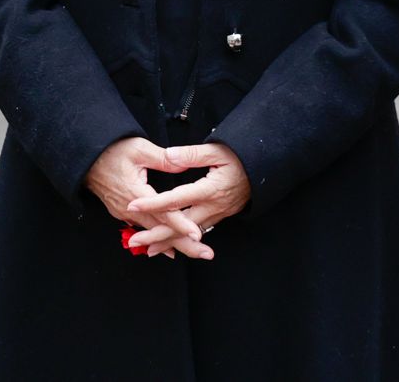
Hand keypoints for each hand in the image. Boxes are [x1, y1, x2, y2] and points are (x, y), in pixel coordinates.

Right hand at [84, 137, 204, 260]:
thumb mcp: (139, 148)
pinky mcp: (123, 212)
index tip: (197, 235)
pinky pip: (144, 228)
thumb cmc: (113, 150)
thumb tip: (184, 165)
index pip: (162, 212)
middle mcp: (130, 208)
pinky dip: (158, 238)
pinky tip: (170, 249)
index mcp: (135, 192)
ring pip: (153, 232)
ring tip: (196, 252)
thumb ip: (163, 158)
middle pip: (160, 230)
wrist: (86, 159)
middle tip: (207, 254)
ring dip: (174, 243)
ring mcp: (125, 213)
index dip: (180, 224)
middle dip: (184, 243)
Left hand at [125, 144, 251, 260]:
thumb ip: (192, 154)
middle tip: (134, 241)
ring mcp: (218, 214)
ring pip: (190, 233)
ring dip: (169, 241)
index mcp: (209, 189)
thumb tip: (170, 156)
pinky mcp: (222, 216)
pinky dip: (185, 239)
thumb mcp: (218, 149)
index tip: (133, 205)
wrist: (266, 169)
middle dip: (157, 234)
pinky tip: (174, 243)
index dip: (153, 203)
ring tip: (148, 249)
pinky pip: (200, 231)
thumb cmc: (242, 156)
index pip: (176, 199)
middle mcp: (213, 206)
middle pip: (181, 225)